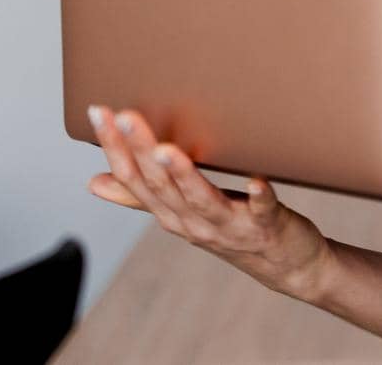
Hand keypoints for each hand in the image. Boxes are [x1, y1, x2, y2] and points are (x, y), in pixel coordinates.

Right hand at [85, 103, 334, 300]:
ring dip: (183, 174)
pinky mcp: (266, 225)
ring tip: (166, 149)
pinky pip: (261, 210)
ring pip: (200, 199)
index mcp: (171, 215)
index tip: (99, 114)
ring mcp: (230, 226)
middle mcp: (193, 223)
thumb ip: (143, 197)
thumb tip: (95, 182)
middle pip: (161, 186)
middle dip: (140, 150)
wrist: (286, 266)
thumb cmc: (232, 231)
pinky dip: (258, 195)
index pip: (134, 180)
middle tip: (125, 115)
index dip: (115, 148)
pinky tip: (256, 181)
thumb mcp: (183, 214)